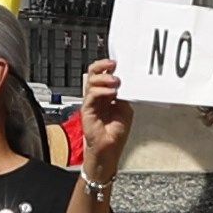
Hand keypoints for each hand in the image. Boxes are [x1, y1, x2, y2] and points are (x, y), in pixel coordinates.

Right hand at [76, 57, 131, 179]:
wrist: (109, 149)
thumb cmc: (115, 133)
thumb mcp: (125, 109)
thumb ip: (123, 96)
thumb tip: (124, 83)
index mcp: (105, 95)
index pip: (103, 74)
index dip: (107, 66)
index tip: (117, 62)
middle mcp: (97, 96)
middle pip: (93, 74)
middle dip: (102, 66)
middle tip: (112, 65)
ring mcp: (90, 102)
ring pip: (91, 81)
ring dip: (104, 78)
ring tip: (115, 82)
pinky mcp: (86, 110)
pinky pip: (91, 95)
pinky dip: (101, 91)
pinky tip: (111, 93)